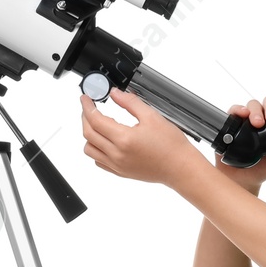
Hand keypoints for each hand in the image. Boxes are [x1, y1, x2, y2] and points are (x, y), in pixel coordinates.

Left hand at [80, 87, 204, 186]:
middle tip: (89, 107)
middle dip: (85, 117)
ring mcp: (117, 165)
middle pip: (88, 134)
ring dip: (88, 135)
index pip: (95, 120)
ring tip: (96, 124)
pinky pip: (98, 161)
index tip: (86, 98)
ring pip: (89, 150)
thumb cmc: (171, 146)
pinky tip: (104, 141)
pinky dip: (96, 150)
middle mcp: (117, 155)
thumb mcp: (152, 116)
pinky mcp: (120, 172)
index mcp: (124, 139)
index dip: (87, 106)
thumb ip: (130, 102)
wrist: (180, 167)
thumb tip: (115, 93)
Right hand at [216, 94, 265, 190]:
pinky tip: (242, 115)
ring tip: (257, 124)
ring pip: (253, 104)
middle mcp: (264, 119)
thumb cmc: (262, 169)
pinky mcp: (233, 123)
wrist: (241, 180)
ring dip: (256, 111)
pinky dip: (239, 110)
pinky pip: (235, 110)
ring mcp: (248, 120)